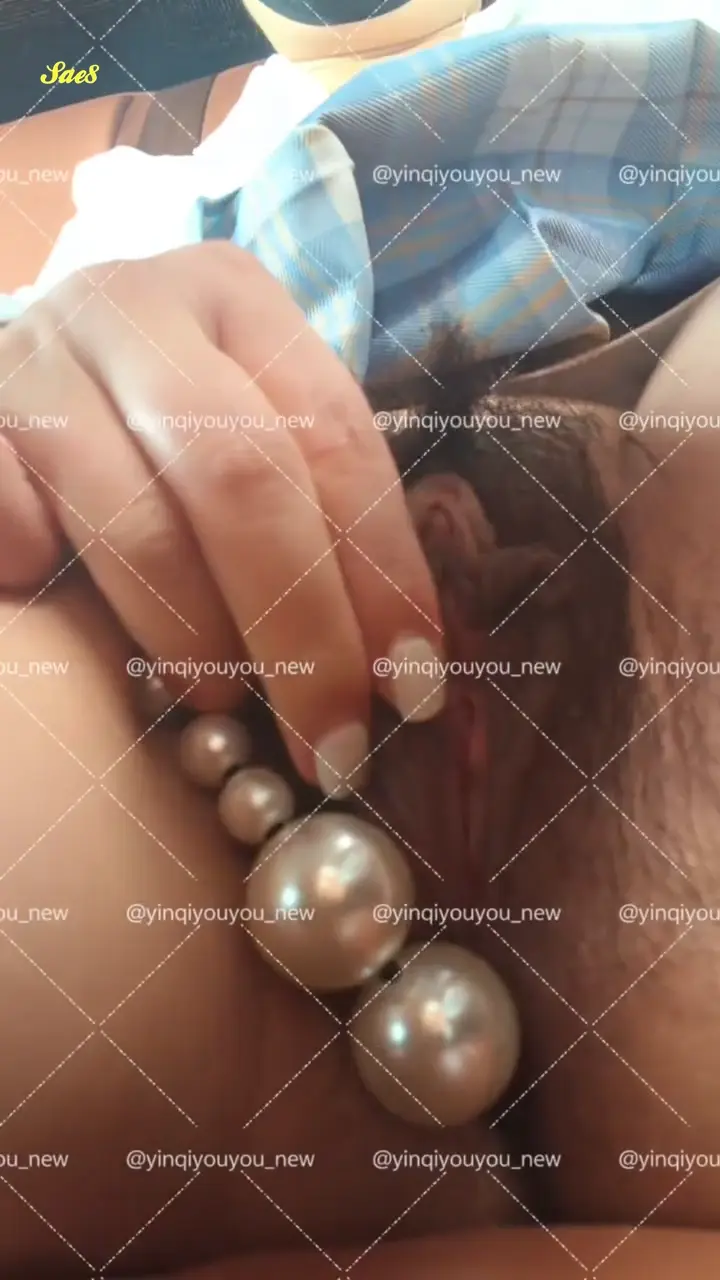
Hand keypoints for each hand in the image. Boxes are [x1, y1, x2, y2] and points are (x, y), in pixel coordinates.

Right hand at [0, 242, 442, 792]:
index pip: (334, 438)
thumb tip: (397, 671)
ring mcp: (33, 358)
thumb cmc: (151, 427)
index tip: (413, 690)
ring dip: (193, 637)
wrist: (15, 378)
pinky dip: (58, 591)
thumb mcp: (246, 429)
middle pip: (243, 475)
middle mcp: (134, 306)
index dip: (382, 573)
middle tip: (331, 744)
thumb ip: (314, 511)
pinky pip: (15, 529)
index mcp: (234, 299)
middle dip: (302, 627)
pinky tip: (82, 630)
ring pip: (137, 522)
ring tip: (220, 700)